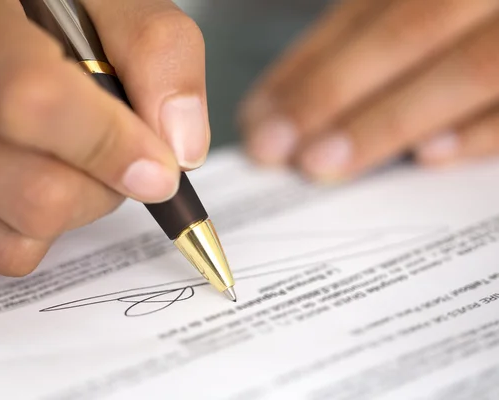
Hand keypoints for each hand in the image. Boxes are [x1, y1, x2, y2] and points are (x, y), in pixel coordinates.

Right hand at [0, 0, 208, 273]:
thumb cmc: (50, 21)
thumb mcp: (111, 6)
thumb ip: (159, 54)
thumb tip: (178, 149)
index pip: (32, 101)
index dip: (108, 146)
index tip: (159, 170)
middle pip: (36, 193)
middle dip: (102, 187)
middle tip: (108, 151)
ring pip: (17, 238)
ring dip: (71, 213)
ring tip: (62, 161)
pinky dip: (32, 234)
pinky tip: (27, 183)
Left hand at [239, 0, 498, 180]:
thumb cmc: (471, 17)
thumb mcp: (430, 6)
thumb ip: (379, 28)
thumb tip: (297, 95)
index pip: (365, 9)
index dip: (307, 63)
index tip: (259, 115)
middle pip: (407, 25)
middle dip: (331, 90)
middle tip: (275, 149)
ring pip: (472, 65)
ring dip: (391, 117)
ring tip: (324, 163)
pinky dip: (488, 129)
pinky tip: (434, 157)